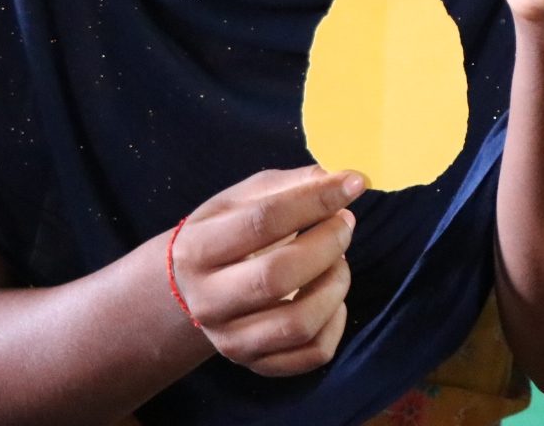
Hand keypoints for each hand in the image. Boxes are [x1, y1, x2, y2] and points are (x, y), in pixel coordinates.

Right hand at [169, 166, 363, 376]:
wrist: (190, 289)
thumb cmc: (223, 234)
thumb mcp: (240, 200)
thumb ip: (286, 186)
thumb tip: (336, 179)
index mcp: (198, 250)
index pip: (261, 221)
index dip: (313, 200)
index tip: (353, 185)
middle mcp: (208, 302)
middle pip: (278, 277)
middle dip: (326, 244)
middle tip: (345, 224)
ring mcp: (231, 341)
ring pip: (299, 322)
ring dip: (335, 284)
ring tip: (338, 260)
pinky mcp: (257, 365)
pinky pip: (313, 353)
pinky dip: (336, 322)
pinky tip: (331, 297)